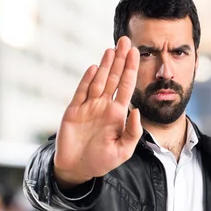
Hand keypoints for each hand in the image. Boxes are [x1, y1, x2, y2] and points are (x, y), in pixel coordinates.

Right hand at [54, 36, 141, 188]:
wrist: (77, 169)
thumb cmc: (101, 161)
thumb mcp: (123, 151)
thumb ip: (132, 132)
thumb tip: (136, 111)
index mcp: (117, 114)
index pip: (126, 86)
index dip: (131, 69)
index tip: (136, 52)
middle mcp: (103, 106)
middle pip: (113, 78)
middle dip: (119, 60)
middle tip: (125, 40)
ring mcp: (88, 107)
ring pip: (98, 81)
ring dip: (104, 65)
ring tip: (111, 49)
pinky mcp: (73, 111)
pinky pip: (81, 92)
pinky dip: (87, 80)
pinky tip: (93, 67)